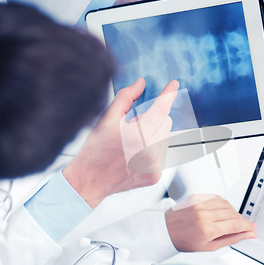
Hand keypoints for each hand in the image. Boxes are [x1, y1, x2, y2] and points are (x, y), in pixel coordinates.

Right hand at [63, 78, 177, 208]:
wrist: (89, 181)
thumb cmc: (95, 150)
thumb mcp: (106, 118)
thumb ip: (126, 97)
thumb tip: (141, 84)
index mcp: (137, 137)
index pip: (161, 109)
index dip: (169, 95)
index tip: (174, 85)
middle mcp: (150, 153)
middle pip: (165, 122)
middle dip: (153, 118)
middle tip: (132, 127)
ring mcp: (155, 166)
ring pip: (165, 137)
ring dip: (154, 134)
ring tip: (132, 144)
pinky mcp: (156, 176)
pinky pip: (163, 153)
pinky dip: (153, 149)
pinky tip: (135, 155)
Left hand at [165, 195, 256, 251]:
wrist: (166, 230)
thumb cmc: (185, 240)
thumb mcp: (210, 246)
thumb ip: (232, 239)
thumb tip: (247, 235)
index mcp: (207, 229)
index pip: (235, 224)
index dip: (247, 226)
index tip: (252, 228)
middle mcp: (203, 214)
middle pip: (232, 213)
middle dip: (241, 220)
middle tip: (244, 225)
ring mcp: (199, 204)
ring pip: (226, 204)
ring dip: (233, 211)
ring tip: (231, 219)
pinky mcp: (196, 197)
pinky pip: (216, 197)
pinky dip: (223, 204)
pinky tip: (222, 211)